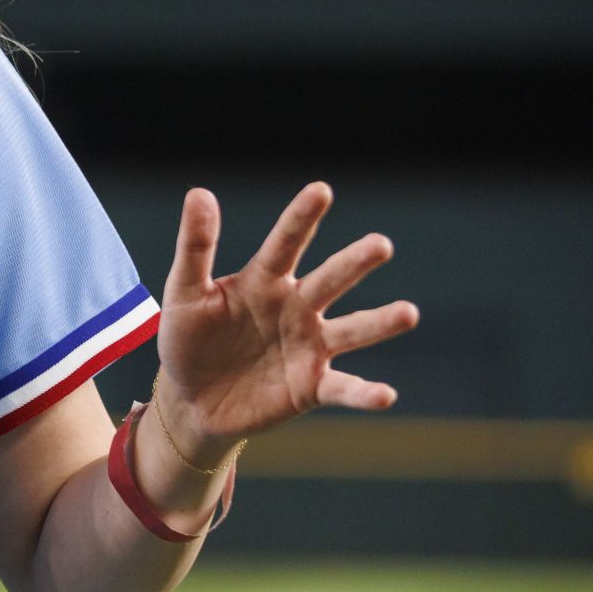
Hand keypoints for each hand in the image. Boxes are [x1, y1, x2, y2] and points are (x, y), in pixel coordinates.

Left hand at [154, 182, 418, 463]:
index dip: (301, 218)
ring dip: (380, 323)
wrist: (190, 400)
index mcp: (264, 280)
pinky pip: (343, 389)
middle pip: (329, 281)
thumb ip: (195, 247)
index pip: (285, 243)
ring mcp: (308, 347)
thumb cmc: (188, 339)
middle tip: (380, 244)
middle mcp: (296, 308)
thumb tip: (200, 193)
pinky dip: (365, 393)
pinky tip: (385, 395)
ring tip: (408, 313)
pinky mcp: (311, 387)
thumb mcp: (184, 293)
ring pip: (351, 331)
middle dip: (354, 263)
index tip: (321, 190)